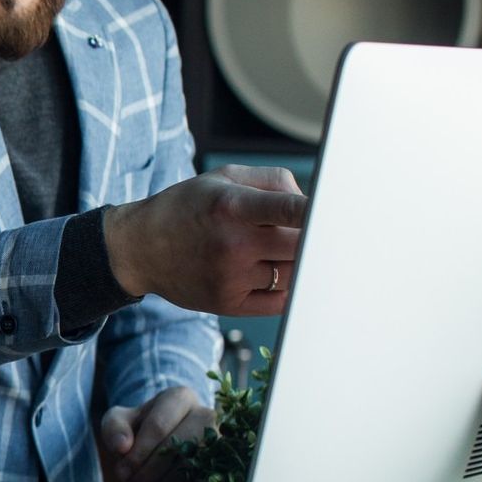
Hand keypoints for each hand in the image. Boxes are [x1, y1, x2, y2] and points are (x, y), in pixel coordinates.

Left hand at [99, 386, 214, 481]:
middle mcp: (205, 415)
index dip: (138, 453)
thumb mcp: (119, 420)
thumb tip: (122, 446)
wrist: (162, 437)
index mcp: (179, 398)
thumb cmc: (140, 426)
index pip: (158, 426)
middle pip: (178, 447)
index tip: (121, 471)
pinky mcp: (223, 462)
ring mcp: (219, 439)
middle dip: (150, 470)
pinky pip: (203, 480)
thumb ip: (114, 428)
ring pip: (192, 465)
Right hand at [102, 165, 306, 315]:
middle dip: (316, 239)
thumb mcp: (222, 178)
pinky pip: (280, 300)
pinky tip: (271, 272)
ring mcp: (229, 277)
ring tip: (274, 250)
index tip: (343, 213)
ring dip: (296, 263)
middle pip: (303, 246)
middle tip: (321, 234)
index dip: (321, 212)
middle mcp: (231, 244)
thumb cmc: (186, 208)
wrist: (138, 248)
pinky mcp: (228, 303)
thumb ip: (274, 182)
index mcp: (231, 206)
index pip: (290, 210)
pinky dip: (287, 287)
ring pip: (294, 274)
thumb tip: (316, 204)